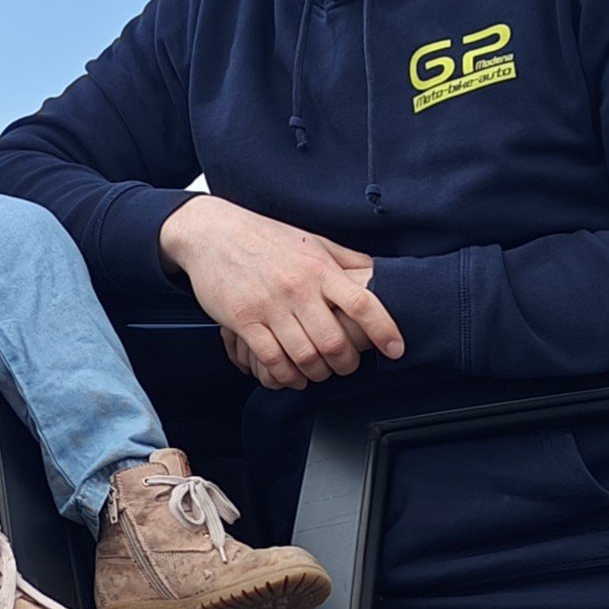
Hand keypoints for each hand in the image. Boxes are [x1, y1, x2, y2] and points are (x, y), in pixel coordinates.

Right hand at [160, 195, 403, 391]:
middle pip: (335, 342)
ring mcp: (270, 305)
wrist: (213, 233)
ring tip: (319, 372)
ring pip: (306, 357)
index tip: (395, 349)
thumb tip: (380, 275)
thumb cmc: (266, 238)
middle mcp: (298, 288)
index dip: (384, 331)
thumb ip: (346, 261)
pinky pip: (272, 360)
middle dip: (346, 364)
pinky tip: (291, 376)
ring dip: (317, 374)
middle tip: (346, 365)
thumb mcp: (313, 241)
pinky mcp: (244, 320)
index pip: (363, 304)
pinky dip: (286, 376)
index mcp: (320, 268)